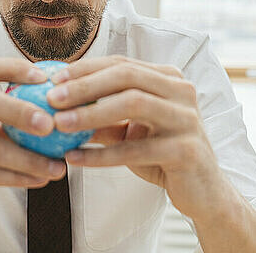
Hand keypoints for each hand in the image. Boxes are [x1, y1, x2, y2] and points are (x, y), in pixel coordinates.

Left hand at [46, 55, 230, 221]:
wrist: (204, 192)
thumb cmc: (162, 154)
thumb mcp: (129, 131)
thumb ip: (102, 116)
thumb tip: (58, 105)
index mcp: (168, 79)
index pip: (121, 63)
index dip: (85, 69)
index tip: (53, 79)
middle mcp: (181, 91)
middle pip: (127, 76)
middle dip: (85, 85)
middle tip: (51, 98)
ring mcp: (187, 118)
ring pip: (133, 103)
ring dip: (91, 113)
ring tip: (58, 124)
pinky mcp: (186, 150)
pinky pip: (136, 149)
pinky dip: (101, 154)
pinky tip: (74, 159)